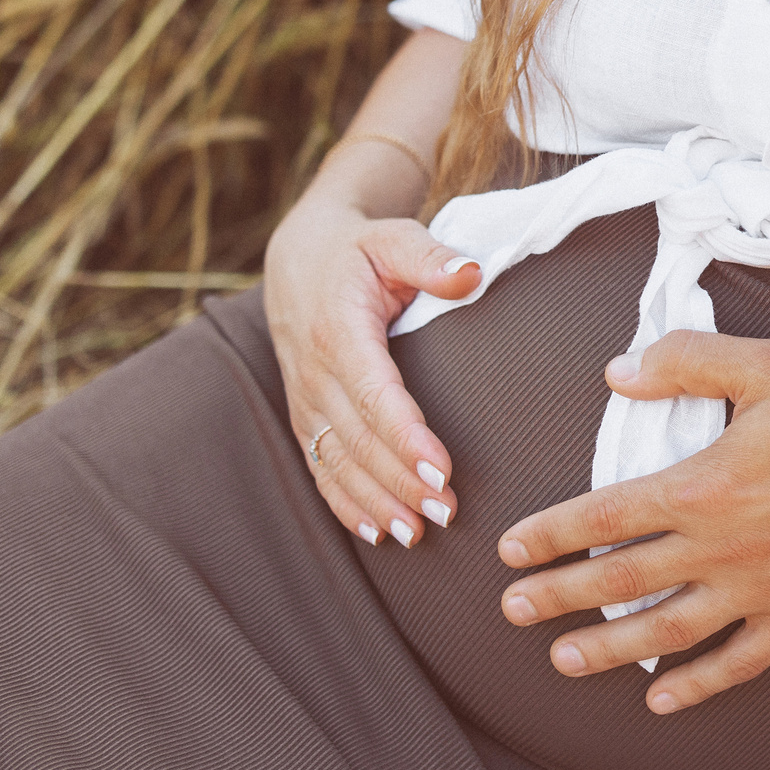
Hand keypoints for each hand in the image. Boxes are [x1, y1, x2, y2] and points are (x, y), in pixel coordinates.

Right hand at [263, 193, 476, 547]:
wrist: (298, 258)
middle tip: (447, 512)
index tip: (442, 468)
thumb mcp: (392, 236)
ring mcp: (305, 400)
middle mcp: (314, 372)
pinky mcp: (305, 416)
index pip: (374, 393)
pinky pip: (320, 467)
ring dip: (375, 501)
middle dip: (400, 480)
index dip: (406, 435)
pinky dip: (345, 504)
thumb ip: (429, 255)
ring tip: (417, 533)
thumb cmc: (358, 249)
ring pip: (337, 461)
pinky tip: (376, 533)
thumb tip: (472, 273)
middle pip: (358, 438)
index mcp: (338, 329)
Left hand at [494, 332, 769, 713]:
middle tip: (510, 613)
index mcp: (704, 486)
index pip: (605, 516)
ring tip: (564, 662)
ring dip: (610, 648)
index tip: (509, 550)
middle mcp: (722, 548)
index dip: (551, 535)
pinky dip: (697, 684)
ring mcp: (761, 590)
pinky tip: (664, 700)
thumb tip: (617, 371)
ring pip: (667, 631)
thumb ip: (689, 363)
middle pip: (621, 580)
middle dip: (558, 598)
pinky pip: (738, 661)